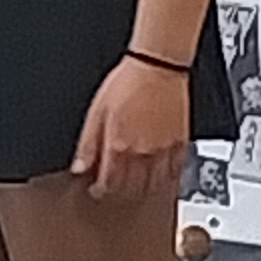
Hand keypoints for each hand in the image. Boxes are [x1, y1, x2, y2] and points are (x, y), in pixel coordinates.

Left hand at [73, 55, 190, 202]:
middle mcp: (143, 153)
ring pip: (154, 185)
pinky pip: (175, 172)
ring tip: (134, 186)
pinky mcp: (180, 143)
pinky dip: (165, 178)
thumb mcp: (97, 111)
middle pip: (132, 189)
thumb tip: (80, 167)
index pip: (109, 184)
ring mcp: (164, 150)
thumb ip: (88, 144)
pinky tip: (158, 175)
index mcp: (119, 147)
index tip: (97, 189)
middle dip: (120, 193)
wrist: (159, 67)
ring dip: (143, 190)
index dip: (101, 190)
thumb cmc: (128, 82)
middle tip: (114, 190)